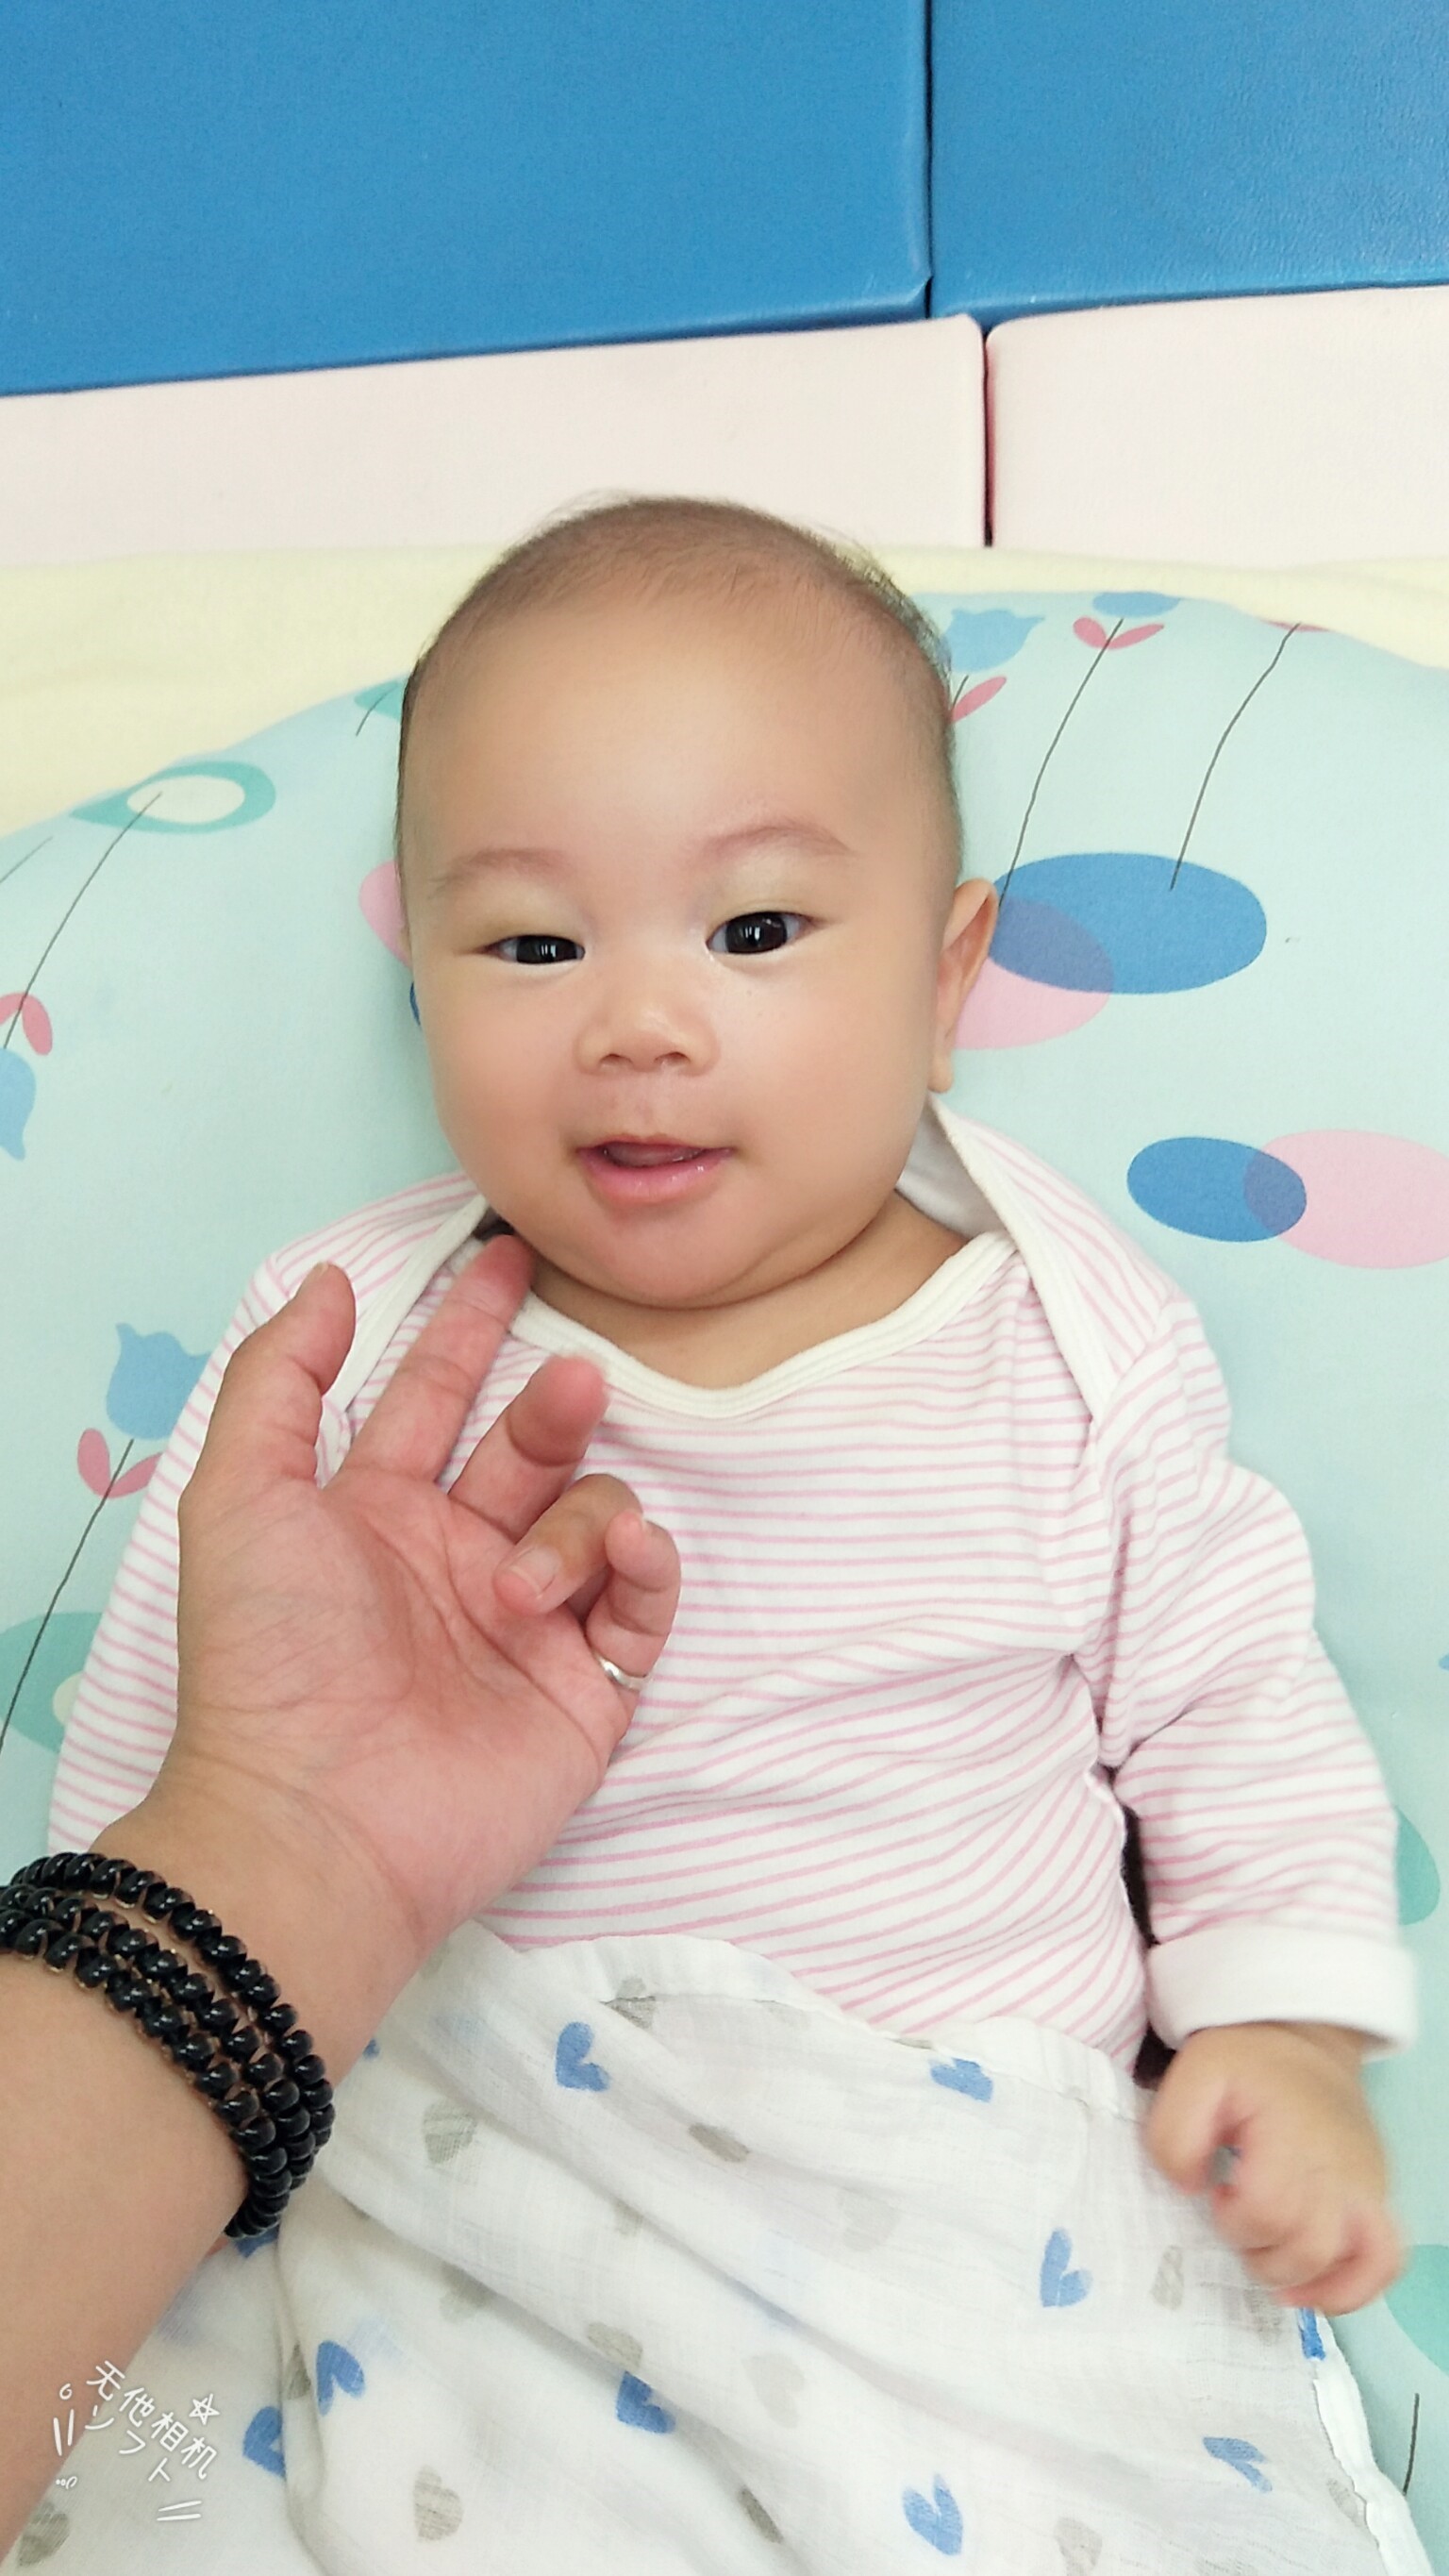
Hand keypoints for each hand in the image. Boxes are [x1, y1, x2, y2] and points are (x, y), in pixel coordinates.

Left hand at [158, 1237, 679, 1976]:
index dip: (468, 1327)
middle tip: (571, 1379)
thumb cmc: (270, 1657)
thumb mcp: (239, 1495)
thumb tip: (328, 1282)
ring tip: (521, 1581)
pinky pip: (644, 1600)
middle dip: (554, 1405)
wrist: (321, 1820)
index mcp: (376, 1514)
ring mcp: (528, 1623)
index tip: (511, 1254)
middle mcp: (457, 1559)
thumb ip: (279, 1379)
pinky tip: (622, 1557)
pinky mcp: (587, 1687)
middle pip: (530, 1445)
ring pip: (594, 1513)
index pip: (434, 1397)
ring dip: (574, 1520)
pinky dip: (644, 1566)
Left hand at [1144, 2021, 1402, 2313]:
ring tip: (1268, 2253)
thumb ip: (1175, 2133)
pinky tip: (1313, 2291)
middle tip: (1239, 2218)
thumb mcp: (1195, 2074)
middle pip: (1307, 2248)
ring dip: (1300, 2277)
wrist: (1301, 2040)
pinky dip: (1351, 2288)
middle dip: (1260, 2253)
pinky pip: (1385, 2261)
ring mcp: (1366, 2184)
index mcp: (1291, 2136)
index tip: (1219, 2193)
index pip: (1268, 2213)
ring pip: (1350, 2262)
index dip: (1233, 2219)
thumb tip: (1190, 2188)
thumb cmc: (1246, 2062)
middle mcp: (1339, 2167)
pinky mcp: (1377, 2196)